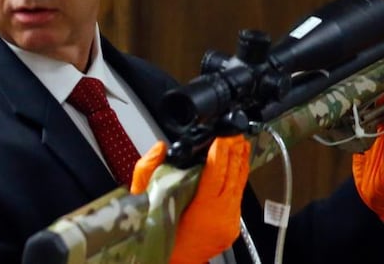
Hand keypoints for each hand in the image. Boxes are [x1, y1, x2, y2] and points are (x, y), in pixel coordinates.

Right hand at [131, 136, 250, 263]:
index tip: (223, 135)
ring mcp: (230, 222)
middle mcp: (221, 216)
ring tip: (239, 142)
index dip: (220, 152)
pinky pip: (239, 197)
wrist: (173, 261)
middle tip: (234, 132)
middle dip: (233, 151)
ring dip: (240, 162)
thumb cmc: (156, 234)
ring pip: (239, 185)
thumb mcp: (144, 200)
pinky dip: (238, 178)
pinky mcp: (234, 226)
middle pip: (232, 176)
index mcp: (202, 210)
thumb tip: (161, 147)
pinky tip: (238, 165)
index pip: (216, 173)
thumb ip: (148, 170)